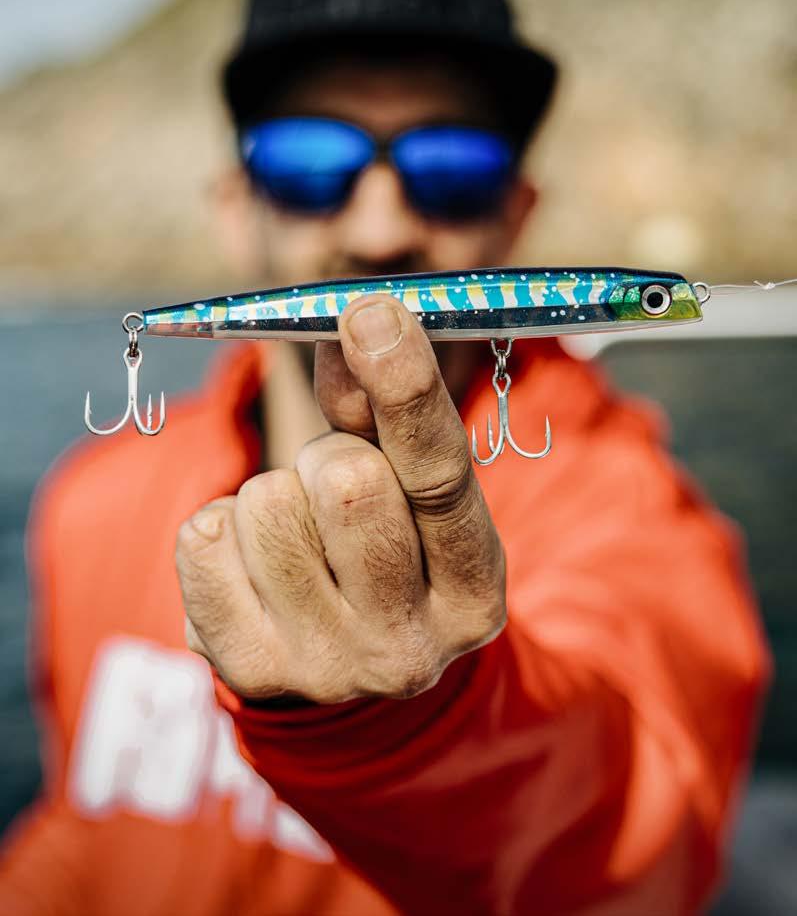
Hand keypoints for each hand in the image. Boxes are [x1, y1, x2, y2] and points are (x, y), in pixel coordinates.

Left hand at [176, 295, 505, 703]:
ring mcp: (325, 668)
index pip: (440, 474)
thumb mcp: (408, 489)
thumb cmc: (386, 549)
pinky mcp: (246, 672)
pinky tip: (252, 562)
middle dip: (327, 454)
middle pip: (346, 480)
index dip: (404, 385)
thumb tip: (349, 329)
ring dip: (273, 493)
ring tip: (297, 533)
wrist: (344, 670)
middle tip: (334, 485)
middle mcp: (409, 647)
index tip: (370, 312)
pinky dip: (221, 527)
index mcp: (473, 590)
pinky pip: (202, 537)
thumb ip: (383, 411)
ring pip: (265, 502)